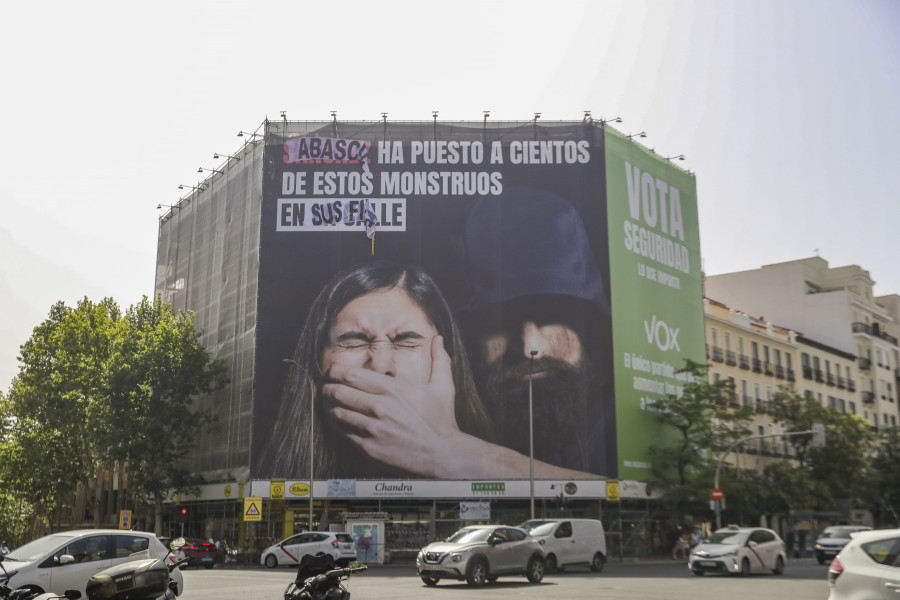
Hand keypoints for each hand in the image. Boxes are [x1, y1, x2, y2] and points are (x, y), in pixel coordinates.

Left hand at [322, 335, 462, 475]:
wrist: (443, 456)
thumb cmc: (442, 421)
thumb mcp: (443, 387)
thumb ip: (439, 360)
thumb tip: (438, 338)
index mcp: (392, 389)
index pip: (352, 375)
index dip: (335, 371)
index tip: (332, 371)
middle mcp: (379, 407)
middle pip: (339, 391)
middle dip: (328, 387)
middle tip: (325, 387)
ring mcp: (373, 429)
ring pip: (337, 413)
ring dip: (329, 407)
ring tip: (327, 403)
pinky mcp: (369, 448)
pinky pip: (344, 433)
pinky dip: (337, 426)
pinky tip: (337, 422)